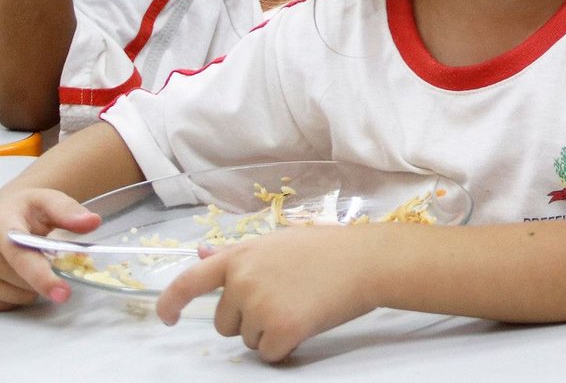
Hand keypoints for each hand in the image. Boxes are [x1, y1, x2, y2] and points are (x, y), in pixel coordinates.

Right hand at [0, 189, 100, 308]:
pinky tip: (20, 274)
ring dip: (32, 286)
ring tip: (33, 262)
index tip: (63, 293)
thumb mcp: (45, 201)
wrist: (0, 214)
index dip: (42, 277)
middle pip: (20, 280)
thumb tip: (92, 222)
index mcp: (2, 226)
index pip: (20, 255)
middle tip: (51, 258)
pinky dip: (19, 293)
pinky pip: (6, 302)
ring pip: (14, 295)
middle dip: (45, 275)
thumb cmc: (24, 210)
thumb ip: (67, 210)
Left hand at [157, 226, 378, 362]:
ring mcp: (260, 306)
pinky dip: (286, 346)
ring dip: (270, 331)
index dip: (171, 302)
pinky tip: (308, 321)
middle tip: (287, 296)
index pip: (190, 281)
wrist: (367, 260)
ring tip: (302, 304)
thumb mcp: (278, 242)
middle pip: (224, 322)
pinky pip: (268, 354)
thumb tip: (201, 255)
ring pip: (248, 340)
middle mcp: (243, 281)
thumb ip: (238, 256)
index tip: (166, 317)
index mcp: (240, 256)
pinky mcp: (281, 330)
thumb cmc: (328, 248)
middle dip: (249, 319)